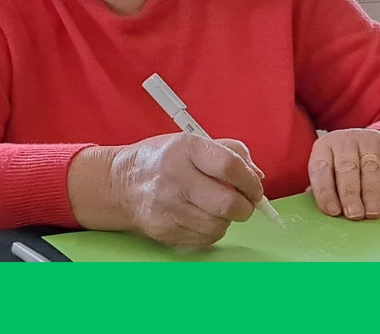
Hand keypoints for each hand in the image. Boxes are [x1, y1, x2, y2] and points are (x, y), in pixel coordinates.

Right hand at [68, 134, 264, 247]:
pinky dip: (211, 230)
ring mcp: (168, 207)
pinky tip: (202, 217)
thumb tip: (257, 176)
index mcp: (186, 149)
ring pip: (218, 225)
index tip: (255, 188)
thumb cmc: (163, 160)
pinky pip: (205, 238)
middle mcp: (176, 178)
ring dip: (227, 219)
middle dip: (245, 207)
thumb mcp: (194, 142)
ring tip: (217, 207)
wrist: (121, 183)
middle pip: (227, 203)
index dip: (250, 181)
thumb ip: (231, 153)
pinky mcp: (164, 230)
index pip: (230, 166)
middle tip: (245, 203)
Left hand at [308, 129, 379, 220]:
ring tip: (371, 214)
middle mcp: (346, 140)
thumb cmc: (349, 165)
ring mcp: (370, 141)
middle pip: (347, 167)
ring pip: (370, 168)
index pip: (320, 168)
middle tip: (353, 214)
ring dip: (371, 194)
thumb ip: (325, 189)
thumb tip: (322, 210)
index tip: (332, 211)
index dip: (325, 191)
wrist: (379, 146)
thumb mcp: (331, 172)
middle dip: (350, 194)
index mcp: (325, 147)